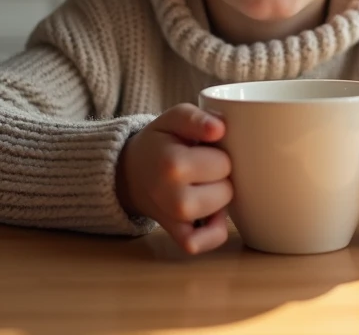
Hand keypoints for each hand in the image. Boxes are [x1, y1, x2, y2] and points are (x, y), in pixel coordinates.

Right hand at [116, 103, 232, 254]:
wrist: (131, 174)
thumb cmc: (160, 143)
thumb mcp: (173, 118)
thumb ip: (196, 118)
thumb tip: (220, 129)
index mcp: (173, 164)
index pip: (225, 162)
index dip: (218, 153)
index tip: (202, 150)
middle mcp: (174, 197)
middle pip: (228, 189)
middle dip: (220, 177)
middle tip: (200, 168)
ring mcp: (177, 221)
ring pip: (223, 212)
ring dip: (218, 199)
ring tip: (200, 185)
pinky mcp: (180, 237)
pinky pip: (208, 241)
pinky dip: (214, 231)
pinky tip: (210, 214)